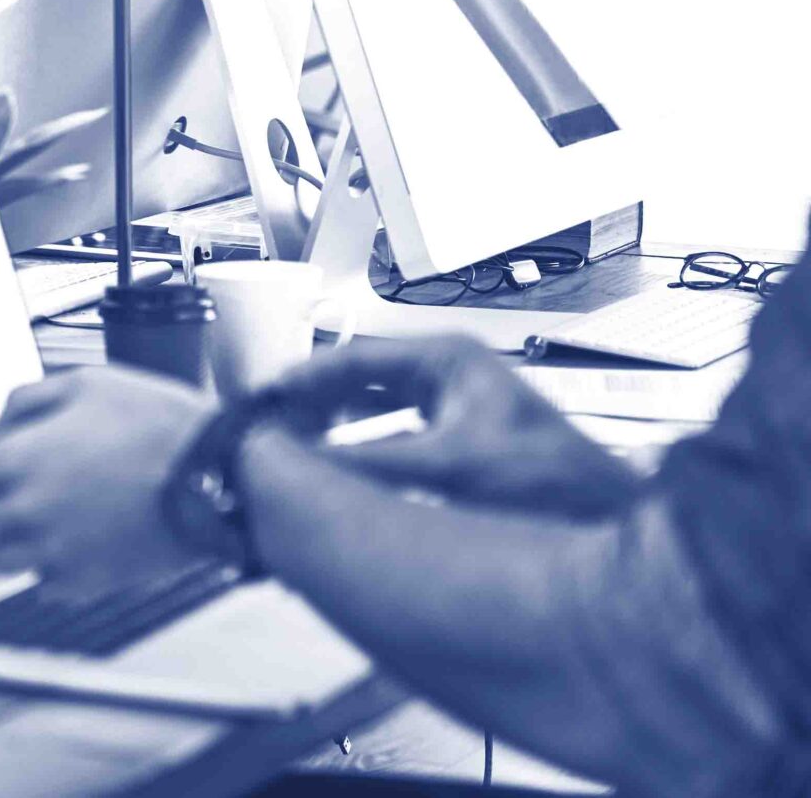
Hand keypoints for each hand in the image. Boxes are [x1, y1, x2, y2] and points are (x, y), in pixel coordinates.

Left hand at [0, 368, 215, 594]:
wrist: (217, 476)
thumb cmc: (153, 421)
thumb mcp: (84, 382)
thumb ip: (23, 402)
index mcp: (16, 463)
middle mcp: (25, 514)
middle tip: (24, 483)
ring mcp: (54, 553)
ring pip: (1, 559)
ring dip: (15, 537)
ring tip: (53, 512)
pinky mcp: (86, 582)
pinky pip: (45, 582)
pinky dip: (53, 564)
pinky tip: (83, 537)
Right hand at [264, 337, 641, 518]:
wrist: (615, 522)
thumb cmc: (552, 481)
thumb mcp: (446, 465)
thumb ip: (369, 463)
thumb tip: (298, 463)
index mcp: (447, 360)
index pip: (352, 356)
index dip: (302, 379)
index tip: (262, 403)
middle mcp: (451, 378)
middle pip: (359, 383)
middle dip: (315, 408)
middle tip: (272, 434)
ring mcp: (459, 412)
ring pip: (376, 416)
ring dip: (339, 438)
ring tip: (300, 461)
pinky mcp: (465, 448)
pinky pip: (395, 446)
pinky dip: (367, 461)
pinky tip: (348, 488)